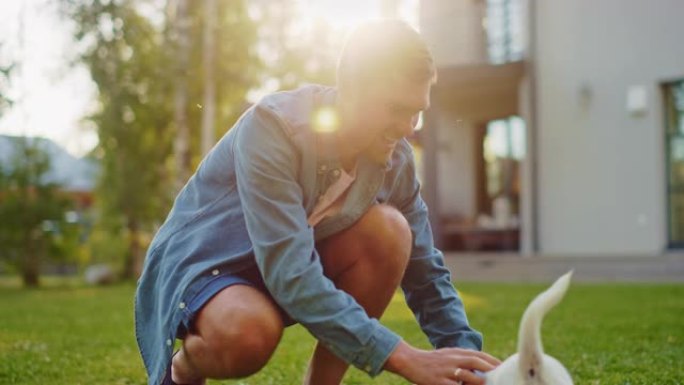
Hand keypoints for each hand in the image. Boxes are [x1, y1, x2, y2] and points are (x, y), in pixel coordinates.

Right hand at [384, 341, 500, 384]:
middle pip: (476, 362)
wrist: (410, 361)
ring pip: (467, 375)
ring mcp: (446, 371)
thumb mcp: (448, 355)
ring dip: (479, 382)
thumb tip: (481, 366)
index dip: (492, 361)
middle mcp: (453, 360)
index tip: (504, 367)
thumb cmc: (432, 360)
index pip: (479, 355)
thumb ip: (463, 359)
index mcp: (456, 352)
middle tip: (502, 376)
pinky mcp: (438, 381)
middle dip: (490, 369)